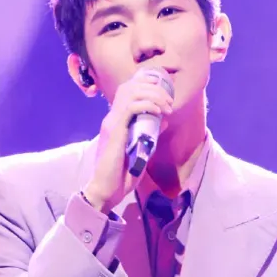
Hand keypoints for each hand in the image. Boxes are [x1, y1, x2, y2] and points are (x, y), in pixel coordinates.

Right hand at [83, 68, 174, 212]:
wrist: (106, 190)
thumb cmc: (122, 175)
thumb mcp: (141, 150)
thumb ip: (150, 134)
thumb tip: (164, 120)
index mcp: (116, 120)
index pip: (128, 90)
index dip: (147, 86)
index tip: (166, 96)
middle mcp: (112, 117)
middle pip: (131, 86)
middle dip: (154, 88)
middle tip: (169, 101)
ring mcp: (112, 123)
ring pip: (132, 92)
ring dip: (154, 95)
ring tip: (166, 106)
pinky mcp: (115, 131)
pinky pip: (131, 107)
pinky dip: (148, 105)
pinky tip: (159, 112)